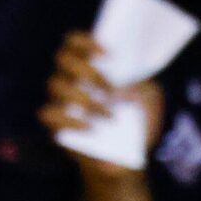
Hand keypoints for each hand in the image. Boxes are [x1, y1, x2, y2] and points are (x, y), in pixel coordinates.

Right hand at [39, 30, 162, 182]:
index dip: (84, 41)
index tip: (107, 54)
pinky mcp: (55, 125)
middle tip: (110, 90)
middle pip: (63, 59)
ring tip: (109, 115)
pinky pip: (49, 114)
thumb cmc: (138, 120)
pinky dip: (70, 120)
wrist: (130, 159)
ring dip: (84, 98)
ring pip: (56, 85)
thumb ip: (141, 88)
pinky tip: (90, 127)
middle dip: (87, 71)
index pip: (74, 41)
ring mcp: (60, 100)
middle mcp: (70, 78)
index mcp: (89, 65)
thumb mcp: (150, 99)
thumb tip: (122, 90)